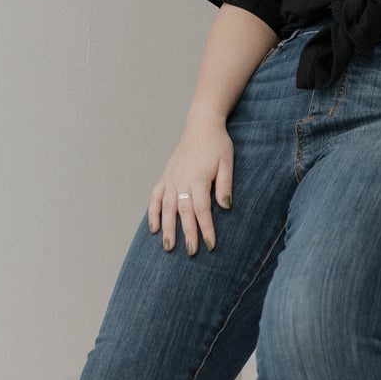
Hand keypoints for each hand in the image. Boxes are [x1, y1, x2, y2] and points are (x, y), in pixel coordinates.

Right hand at [148, 119, 233, 255]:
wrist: (201, 126)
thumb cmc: (217, 145)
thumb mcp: (227, 162)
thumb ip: (225, 185)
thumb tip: (226, 207)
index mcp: (198, 178)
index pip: (202, 209)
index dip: (206, 228)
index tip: (210, 245)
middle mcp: (181, 180)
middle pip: (184, 212)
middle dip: (187, 234)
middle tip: (191, 253)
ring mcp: (171, 179)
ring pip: (167, 207)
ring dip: (167, 228)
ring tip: (168, 247)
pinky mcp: (165, 176)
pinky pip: (155, 197)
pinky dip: (153, 212)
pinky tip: (153, 228)